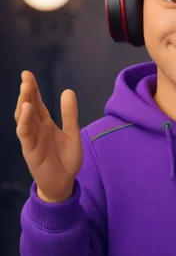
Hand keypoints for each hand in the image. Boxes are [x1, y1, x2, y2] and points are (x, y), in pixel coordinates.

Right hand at [14, 71, 81, 202]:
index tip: (28, 74)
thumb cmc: (66, 158)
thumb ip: (69, 114)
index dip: (33, 89)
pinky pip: (24, 134)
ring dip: (23, 104)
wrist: (65, 182)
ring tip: (26, 90)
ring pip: (23, 119)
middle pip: (28, 107)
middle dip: (26, 92)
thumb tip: (68, 90)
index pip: (37, 103)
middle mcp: (36, 129)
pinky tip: (26, 110)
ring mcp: (31, 139)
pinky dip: (24, 122)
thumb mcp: (72, 132)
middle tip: (26, 77)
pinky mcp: (30, 150)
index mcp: (45, 124)